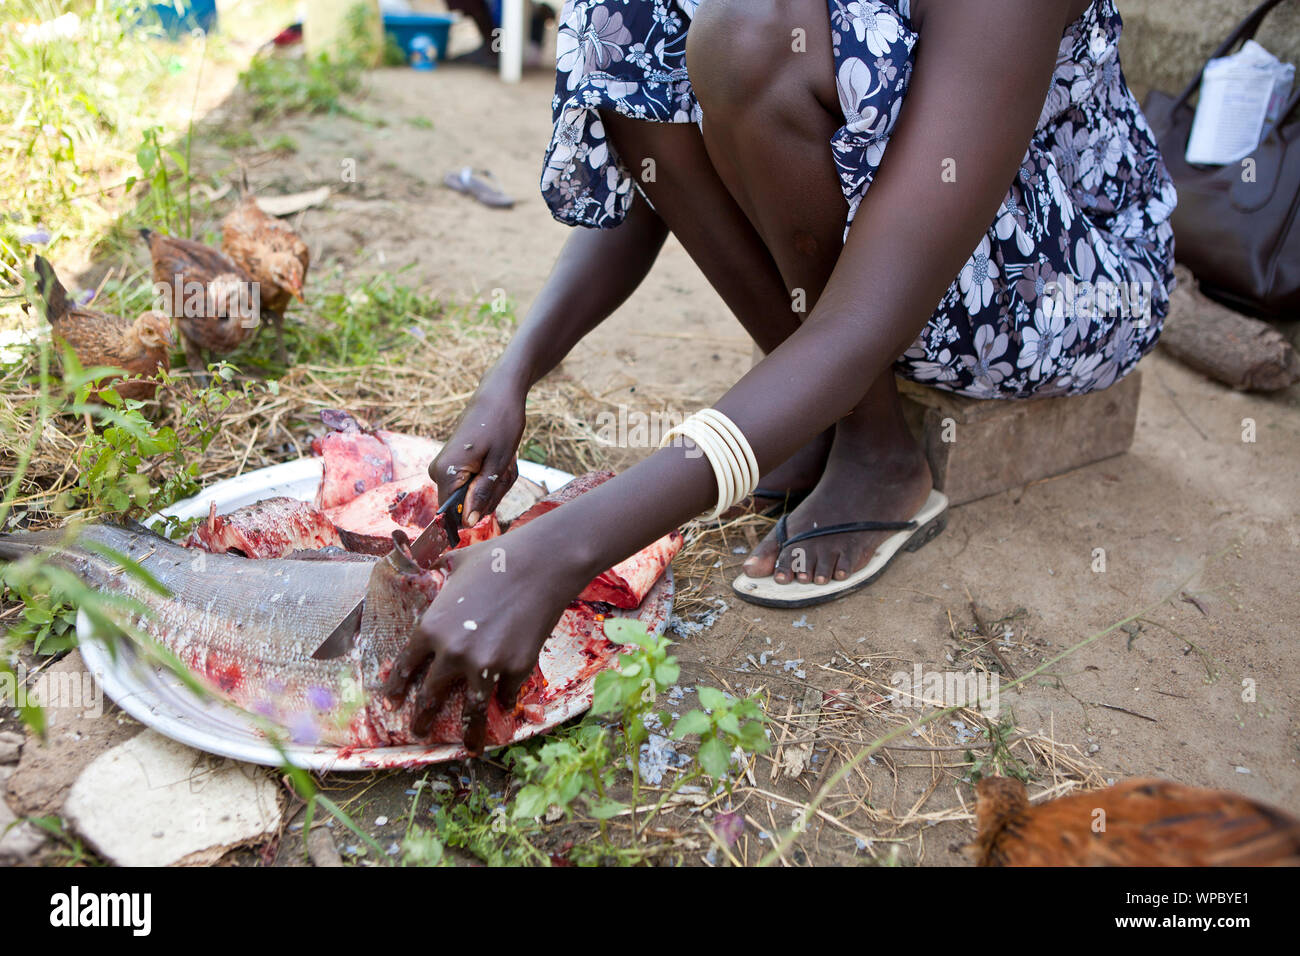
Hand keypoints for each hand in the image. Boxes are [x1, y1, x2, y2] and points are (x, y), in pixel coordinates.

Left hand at [381, 526, 589, 752]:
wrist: (541, 564)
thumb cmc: (495, 558)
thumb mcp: (453, 564)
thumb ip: (438, 574)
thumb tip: (429, 567)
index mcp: (430, 628)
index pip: (406, 667)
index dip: (397, 687)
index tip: (392, 702)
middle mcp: (452, 652)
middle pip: (431, 696)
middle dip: (422, 718)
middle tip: (418, 731)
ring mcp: (485, 664)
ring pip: (471, 710)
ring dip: (468, 732)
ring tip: (468, 746)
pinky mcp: (515, 668)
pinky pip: (506, 693)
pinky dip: (506, 700)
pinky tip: (506, 706)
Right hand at [429, 377, 526, 524]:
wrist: (498, 394)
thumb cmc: (501, 424)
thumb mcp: (498, 464)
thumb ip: (481, 495)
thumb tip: (468, 523)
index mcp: (445, 473)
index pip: (452, 515)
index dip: (477, 511)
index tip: (495, 488)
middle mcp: (438, 472)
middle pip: (466, 505)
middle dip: (492, 493)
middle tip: (505, 468)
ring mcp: (444, 467)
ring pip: (472, 494)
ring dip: (495, 483)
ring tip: (503, 459)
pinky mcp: (452, 464)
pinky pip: (473, 483)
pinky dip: (491, 475)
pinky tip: (499, 458)